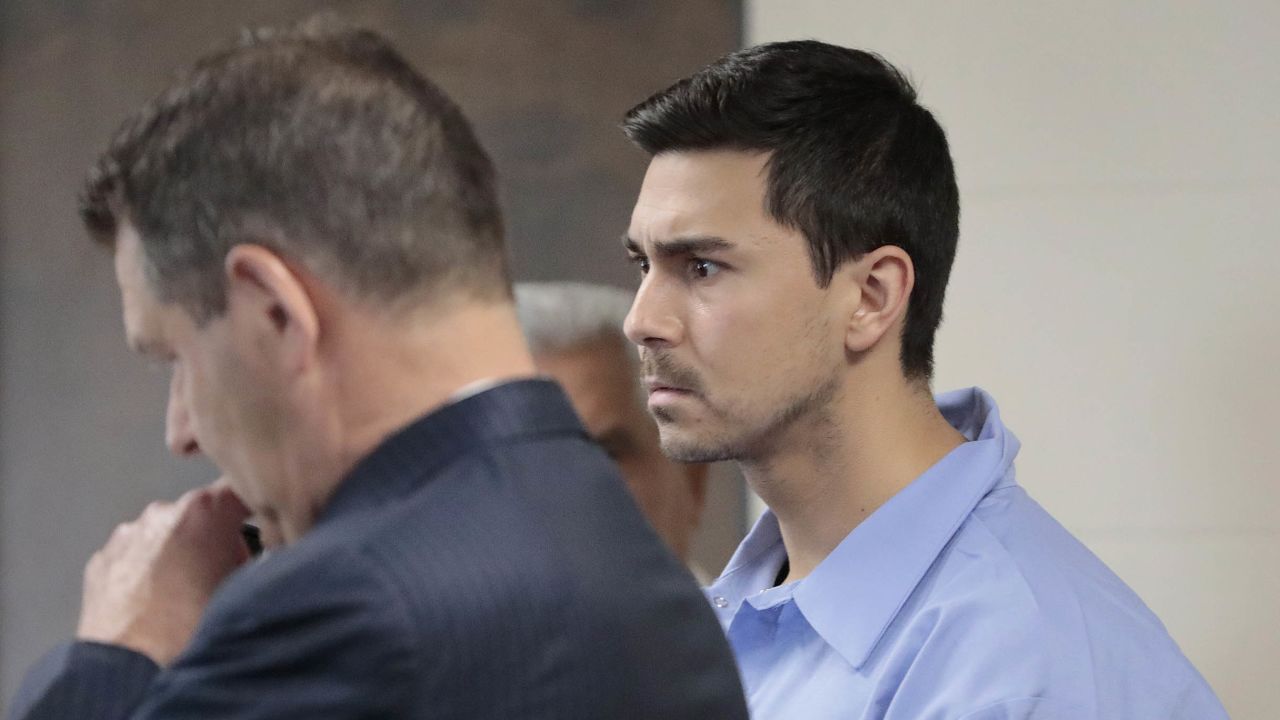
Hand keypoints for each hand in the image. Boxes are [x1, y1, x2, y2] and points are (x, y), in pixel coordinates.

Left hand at [76, 483, 251, 665]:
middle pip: (202, 514)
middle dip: (214, 539)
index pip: (241, 490)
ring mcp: (128, 535)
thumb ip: (257, 559)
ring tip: (184, 597)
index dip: (257, 510)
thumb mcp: (246, 588)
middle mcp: (163, 513)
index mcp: (204, 511)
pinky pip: (135, 556)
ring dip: (178, 555)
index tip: (263, 527)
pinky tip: (156, 604)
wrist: (130, 668)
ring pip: (166, 535)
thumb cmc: (187, 630)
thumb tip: (264, 558)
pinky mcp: (103, 560)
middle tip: (221, 577)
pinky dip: (147, 572)